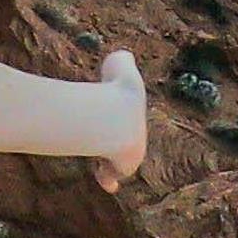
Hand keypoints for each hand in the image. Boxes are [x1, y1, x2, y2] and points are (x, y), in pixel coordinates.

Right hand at [88, 49, 147, 191]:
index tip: (114, 129)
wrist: (117, 113)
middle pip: (127, 147)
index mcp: (137, 117)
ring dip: (108, 166)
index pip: (133, 125)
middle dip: (116, 148)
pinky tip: (106, 183)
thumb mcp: (119, 64)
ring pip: (118, 165)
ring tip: (99, 166)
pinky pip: (112, 177)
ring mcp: (131, 156)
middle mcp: (139, 139)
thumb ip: (121, 59)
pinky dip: (108, 180)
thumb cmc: (117, 88)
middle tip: (104, 147)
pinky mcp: (120, 169)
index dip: (122, 126)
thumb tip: (122, 53)